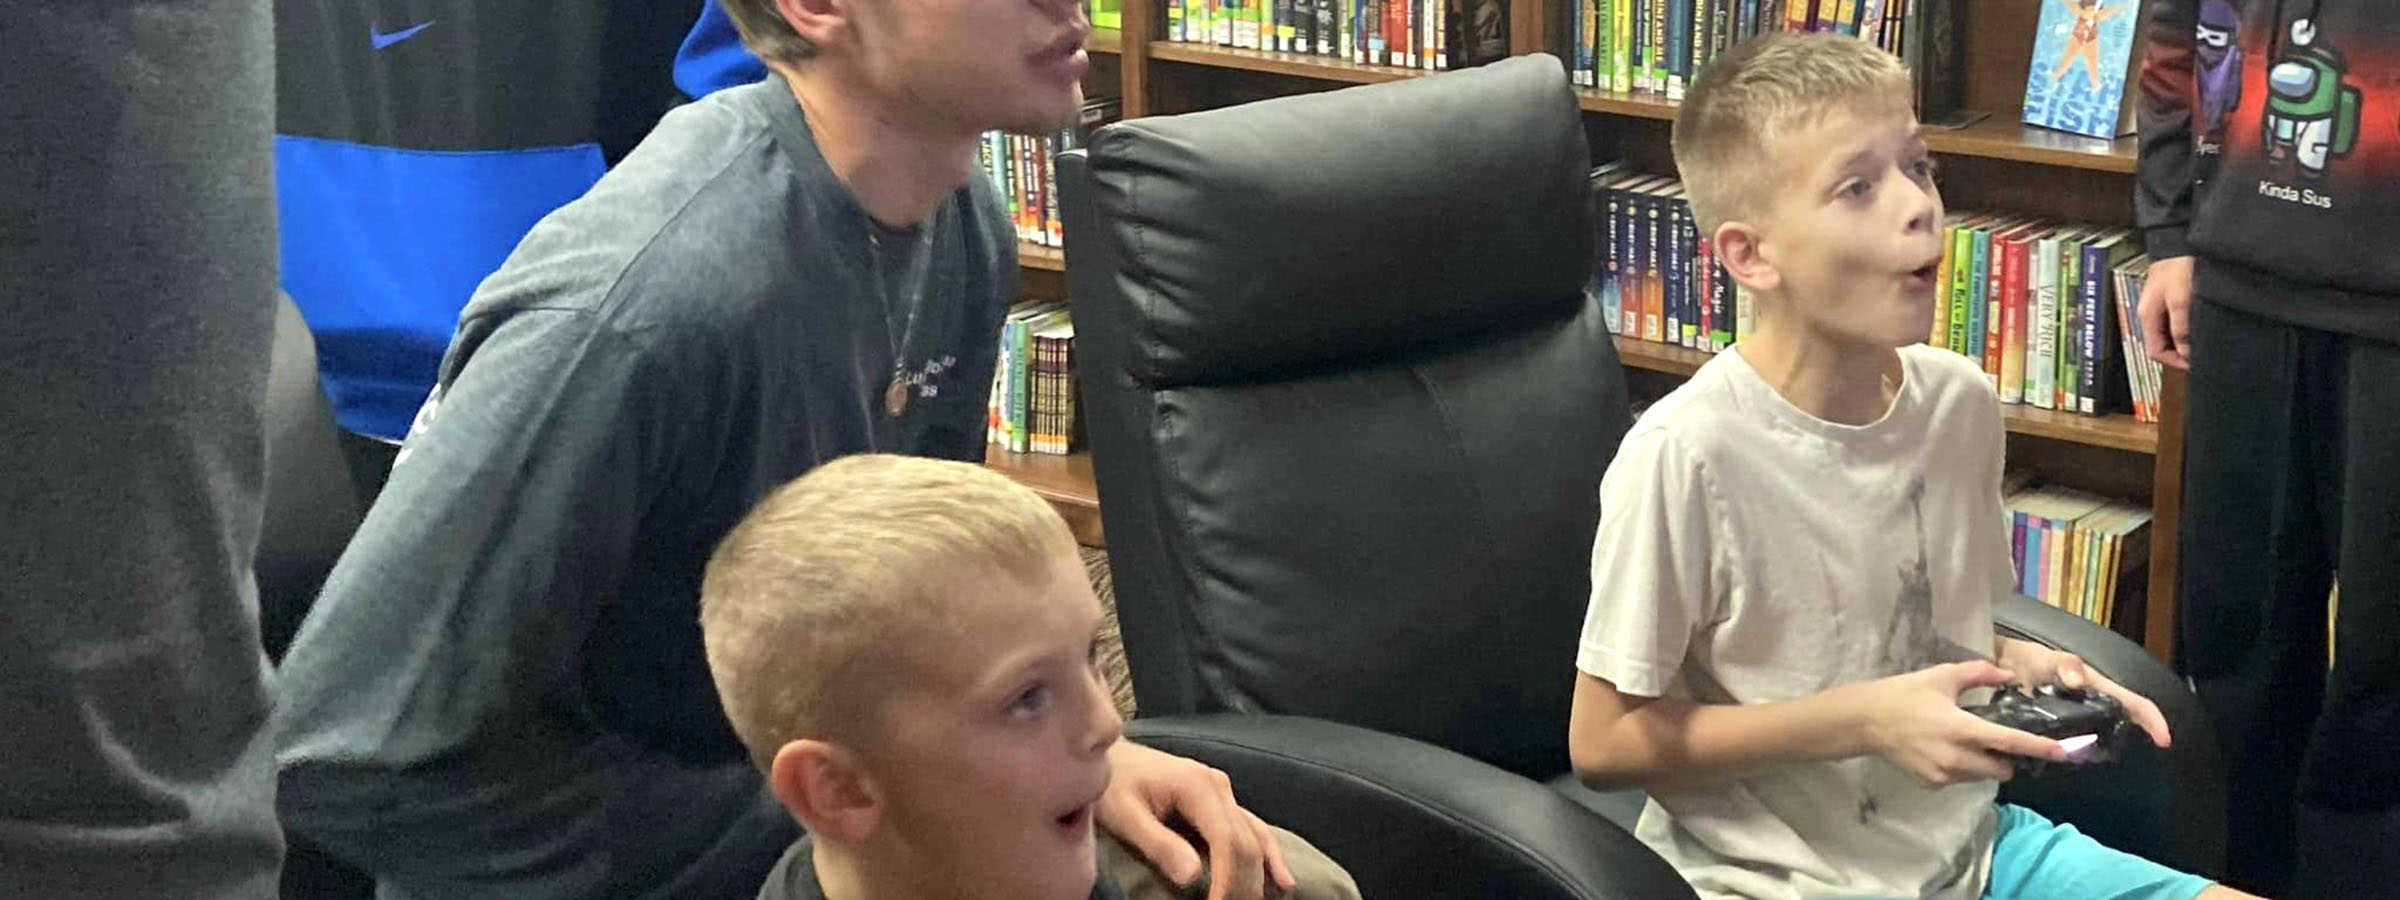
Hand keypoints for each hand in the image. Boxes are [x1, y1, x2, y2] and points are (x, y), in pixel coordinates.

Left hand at [1095, 740, 1295, 899]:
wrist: (1110, 755)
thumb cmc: (1112, 783)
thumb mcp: (1124, 814)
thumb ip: (1158, 843)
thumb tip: (1193, 875)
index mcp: (1197, 786)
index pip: (1227, 839)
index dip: (1228, 879)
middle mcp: (1218, 786)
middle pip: (1246, 841)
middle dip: (1245, 883)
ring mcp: (1222, 791)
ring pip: (1255, 836)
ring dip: (1260, 874)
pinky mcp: (1220, 800)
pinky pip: (1252, 830)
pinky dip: (1267, 856)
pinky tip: (1282, 881)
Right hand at [1841, 661, 2069, 787]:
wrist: (1864, 721)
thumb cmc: (1904, 694)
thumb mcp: (1942, 676)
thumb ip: (1979, 673)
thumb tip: (2007, 675)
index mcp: (1961, 729)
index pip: (2009, 742)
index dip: (2039, 748)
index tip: (2064, 752)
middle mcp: (1955, 757)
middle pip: (2001, 769)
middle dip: (2006, 759)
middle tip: (1995, 741)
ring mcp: (1943, 774)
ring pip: (1981, 776)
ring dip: (1983, 763)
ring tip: (1963, 742)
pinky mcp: (1932, 784)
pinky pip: (1960, 779)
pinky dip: (1961, 768)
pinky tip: (1942, 750)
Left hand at [1993, 638, 2172, 748]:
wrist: (1999, 667)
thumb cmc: (2029, 659)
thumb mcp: (2048, 657)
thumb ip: (2065, 664)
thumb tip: (2078, 681)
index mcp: (2096, 688)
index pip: (2133, 702)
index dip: (2152, 719)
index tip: (2163, 740)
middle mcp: (2090, 705)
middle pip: (2118, 725)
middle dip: (2120, 741)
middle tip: (2103, 755)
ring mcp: (2074, 718)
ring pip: (2094, 739)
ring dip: (2093, 751)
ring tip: (2079, 758)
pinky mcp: (2055, 728)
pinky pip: (2068, 743)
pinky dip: (2069, 752)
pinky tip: (2058, 758)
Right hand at [2139, 255, 2194, 368]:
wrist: (2178, 241)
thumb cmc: (2178, 268)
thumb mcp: (2180, 301)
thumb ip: (2181, 328)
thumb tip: (2185, 351)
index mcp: (2147, 316)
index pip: (2155, 351)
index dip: (2175, 361)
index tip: (2196, 363)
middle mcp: (2149, 313)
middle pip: (2162, 343)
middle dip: (2181, 351)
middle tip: (2202, 352)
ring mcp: (2158, 305)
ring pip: (2169, 333)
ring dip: (2185, 339)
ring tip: (2203, 338)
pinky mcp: (2169, 297)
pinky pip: (2176, 321)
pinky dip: (2187, 326)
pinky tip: (2200, 323)